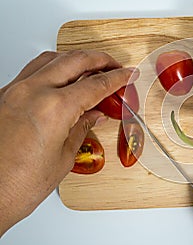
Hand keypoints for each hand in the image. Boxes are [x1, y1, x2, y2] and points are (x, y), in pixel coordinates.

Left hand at [0, 50, 135, 236]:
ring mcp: (14, 91)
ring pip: (51, 58)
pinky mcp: (2, 96)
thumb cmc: (16, 186)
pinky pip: (32, 70)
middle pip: (75, 60)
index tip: (128, 74)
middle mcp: (32, 92)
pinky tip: (62, 78)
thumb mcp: (63, 157)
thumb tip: (94, 114)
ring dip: (75, 59)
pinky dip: (53, 68)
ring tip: (91, 67)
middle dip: (100, 59)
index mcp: (54, 108)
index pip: (96, 84)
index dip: (118, 78)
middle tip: (114, 65)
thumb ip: (81, 127)